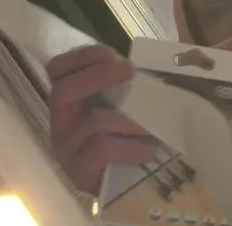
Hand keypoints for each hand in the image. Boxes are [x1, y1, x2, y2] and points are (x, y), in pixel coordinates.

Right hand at [45, 45, 156, 192]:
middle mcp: (60, 123)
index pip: (57, 70)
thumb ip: (131, 79)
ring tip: (154, 123)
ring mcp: (66, 150)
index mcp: (70, 101)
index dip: (82, 57)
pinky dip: (129, 146)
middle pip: (62, 91)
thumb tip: (174, 45)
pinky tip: (148, 150)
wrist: (129, 186)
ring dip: (129, 118)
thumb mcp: (127, 102)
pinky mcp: (79, 173)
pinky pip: (102, 149)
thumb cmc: (130, 137)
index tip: (113, 54)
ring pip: (92, 122)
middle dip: (98, 76)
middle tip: (131, 71)